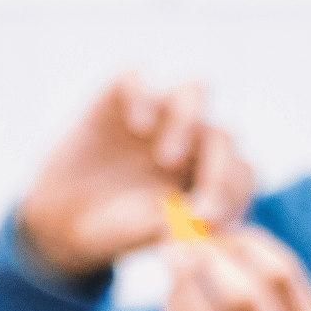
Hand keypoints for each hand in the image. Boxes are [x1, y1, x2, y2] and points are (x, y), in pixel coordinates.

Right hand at [19, 74, 253, 278]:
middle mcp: (191, 140)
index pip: (243, 171)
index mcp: (210, 174)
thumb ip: (185, 225)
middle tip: (199, 209)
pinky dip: (145, 94)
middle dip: (220, 172)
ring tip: (167, 159)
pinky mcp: (120, 96)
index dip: (237, 193)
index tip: (214, 222)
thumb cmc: (119, 231)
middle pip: (225, 135)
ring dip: (190, 122)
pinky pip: (140, 74)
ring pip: (196, 90)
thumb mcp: (153, 235)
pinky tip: (137, 125)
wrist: (67, 223)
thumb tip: (208, 221)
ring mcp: (158, 114)